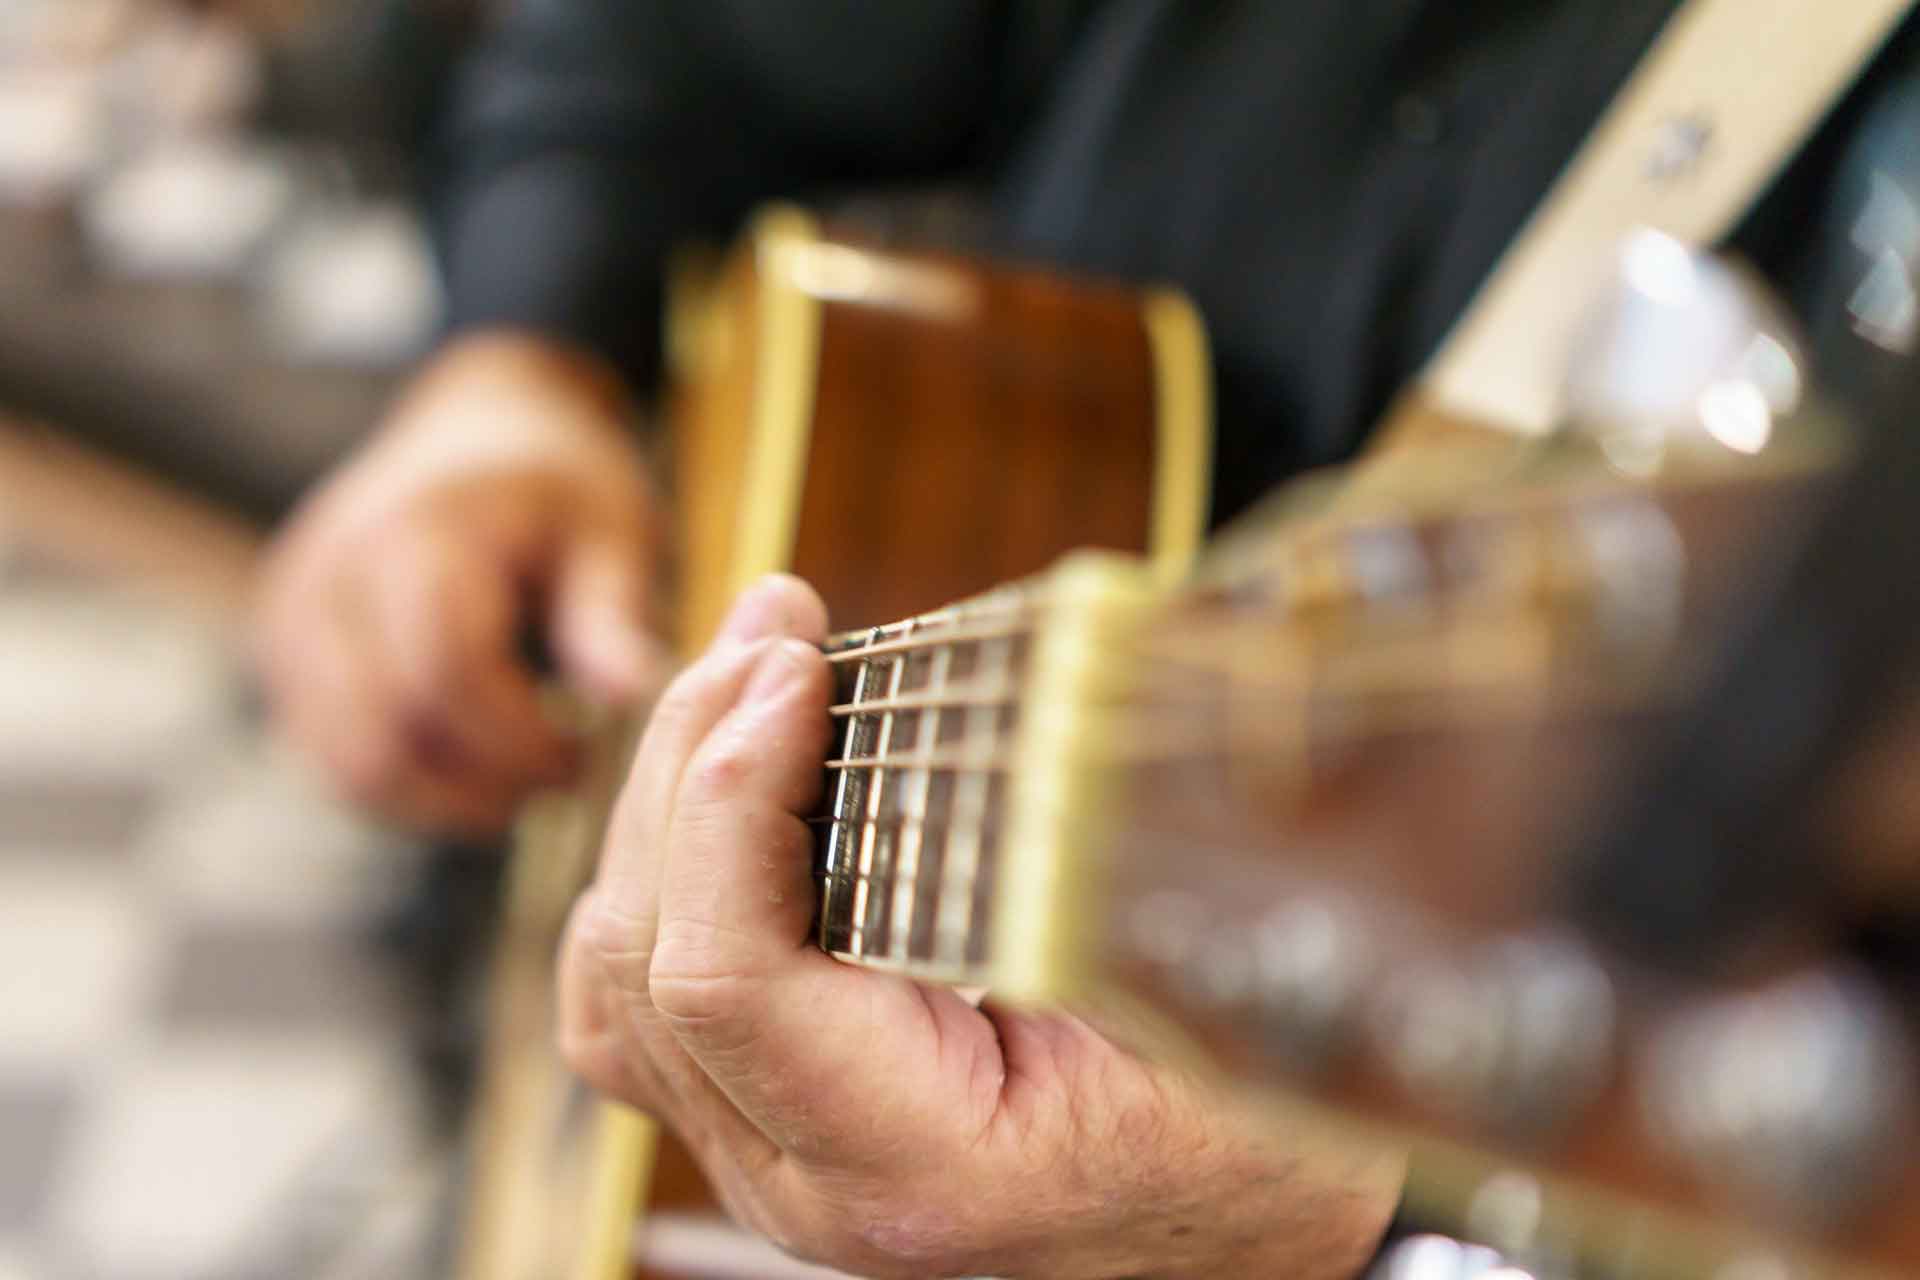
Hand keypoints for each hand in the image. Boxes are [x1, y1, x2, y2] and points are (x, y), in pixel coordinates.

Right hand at [255, 332, 671, 834]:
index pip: (448, 670)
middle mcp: (333, 573)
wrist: (478, 425)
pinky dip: (403, 786)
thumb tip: (632, 698)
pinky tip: (472, 767)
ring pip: (349, 765)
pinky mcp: (285, 653)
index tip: (585, 756)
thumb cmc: (559, 482)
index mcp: (419, 529)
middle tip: (560, 782)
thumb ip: (612, 614)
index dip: (520, 738)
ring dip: (441, 799)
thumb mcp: (611, 529)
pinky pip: (329, 758)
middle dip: (484, 783)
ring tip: (520, 780)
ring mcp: (293, 616)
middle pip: (388, 733)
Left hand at [559, 575, 1404, 1279]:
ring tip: (754, 665)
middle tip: (777, 625)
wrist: (1232, 1218)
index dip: (734, 799)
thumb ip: (1095, 871)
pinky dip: (667, 855)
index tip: (802, 667)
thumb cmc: (1249, 1120)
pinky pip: (641, 991)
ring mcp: (771, 1153)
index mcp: (921, 1162)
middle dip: (691, 758)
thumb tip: (1042, 680)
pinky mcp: (764, 1109)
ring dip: (666, 792)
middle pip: (646, 959)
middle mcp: (809, 1178)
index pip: (730, 983)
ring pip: (615, 973)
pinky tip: (736, 759)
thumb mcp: (1203, 996)